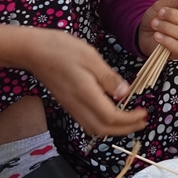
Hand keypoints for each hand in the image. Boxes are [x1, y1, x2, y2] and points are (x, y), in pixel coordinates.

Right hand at [0, 24, 146, 137]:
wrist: (32, 51)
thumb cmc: (61, 49)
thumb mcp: (90, 57)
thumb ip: (108, 77)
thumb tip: (125, 93)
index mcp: (84, 93)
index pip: (111, 117)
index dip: (130, 120)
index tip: (144, 113)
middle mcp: (76, 105)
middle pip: (103, 129)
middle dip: (125, 129)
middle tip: (142, 121)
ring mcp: (70, 106)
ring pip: (94, 128)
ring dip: (114, 129)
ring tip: (131, 121)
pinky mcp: (67, 103)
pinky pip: (87, 121)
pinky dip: (103, 123)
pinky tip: (112, 114)